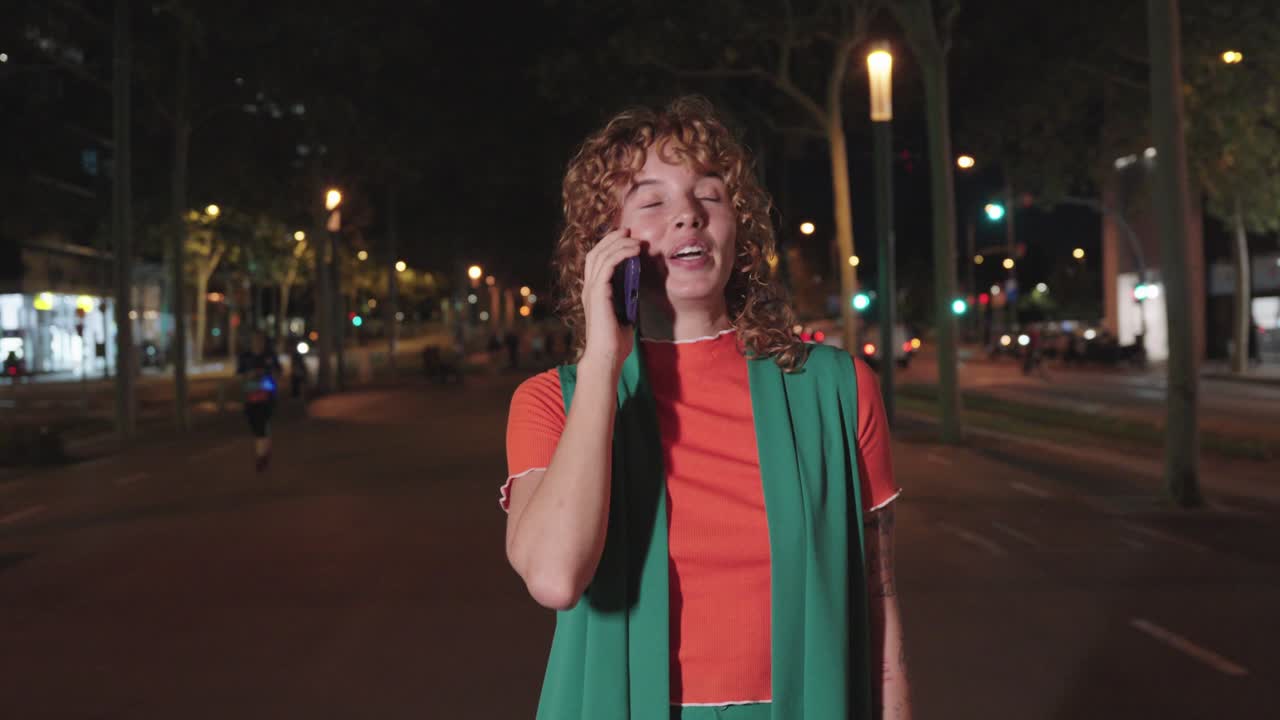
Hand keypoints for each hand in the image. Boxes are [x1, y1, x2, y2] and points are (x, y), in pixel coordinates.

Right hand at [580, 227, 639, 376]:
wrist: (607, 357)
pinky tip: (633, 251)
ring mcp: (591, 290)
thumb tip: (638, 290)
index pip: (597, 261)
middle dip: (612, 238)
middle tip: (629, 231)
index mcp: (594, 293)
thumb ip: (627, 300)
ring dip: (618, 243)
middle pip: (596, 252)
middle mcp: (589, 288)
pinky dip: (621, 254)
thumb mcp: (625, 315)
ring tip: (635, 239)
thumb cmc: (616, 343)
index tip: (628, 240)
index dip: (610, 246)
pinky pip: (607, 264)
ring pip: (600, 254)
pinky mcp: (598, 293)